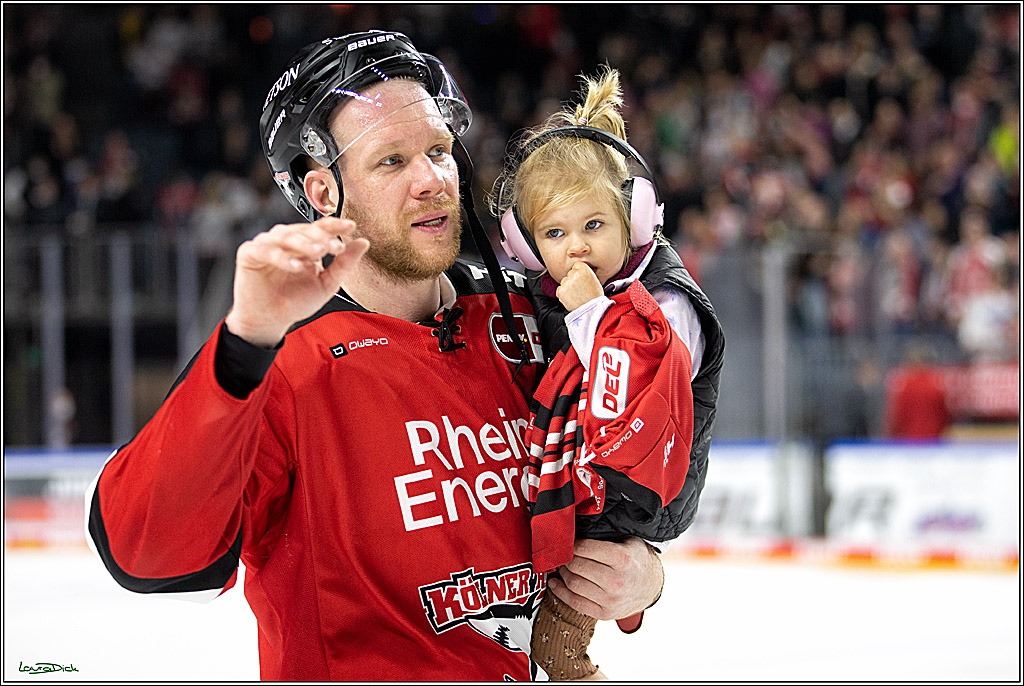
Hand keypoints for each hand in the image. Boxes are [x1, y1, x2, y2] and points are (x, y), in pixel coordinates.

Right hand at [224, 217, 368, 347]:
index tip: (351, 226)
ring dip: (303, 244)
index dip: (335, 225)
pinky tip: (295, 266)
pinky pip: (266, 250)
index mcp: (305, 243)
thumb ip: (344, 264)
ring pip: (286, 236)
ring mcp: (267, 244)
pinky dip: (281, 257)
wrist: (271, 320)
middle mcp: (286, 240)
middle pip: (304, 230)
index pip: (321, 228)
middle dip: (321, 237)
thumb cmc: (296, 301)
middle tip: (335, 247)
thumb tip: (363, 243)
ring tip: (318, 253)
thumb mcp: (327, 284)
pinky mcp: (249, 253)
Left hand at [547, 537, 663, 620]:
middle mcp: (617, 581)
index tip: (570, 542)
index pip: (584, 548)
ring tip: (563, 566)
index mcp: (623, 559)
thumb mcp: (629, 541)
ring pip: (573, 583)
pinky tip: (556, 583)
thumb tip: (576, 531)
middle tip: (564, 554)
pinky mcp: (605, 614)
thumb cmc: (636, 560)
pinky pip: (575, 602)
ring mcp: (611, 600)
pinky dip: (560, 592)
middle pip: (576, 566)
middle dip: (566, 558)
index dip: (573, 544)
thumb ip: (606, 536)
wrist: (651, 587)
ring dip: (563, 573)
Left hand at [556, 262, 603, 311]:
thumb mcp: (594, 279)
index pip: (576, 266)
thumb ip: (585, 273)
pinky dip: (563, 294)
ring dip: (568, 287)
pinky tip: (572, 298)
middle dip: (572, 280)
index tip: (582, 280)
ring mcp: (566, 282)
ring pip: (564, 282)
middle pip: (569, 274)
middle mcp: (574, 274)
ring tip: (577, 295)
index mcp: (584, 269)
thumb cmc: (595, 297)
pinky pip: (559, 290)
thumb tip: (578, 270)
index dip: (578, 273)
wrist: (592, 310)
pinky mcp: (561, 291)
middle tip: (580, 289)